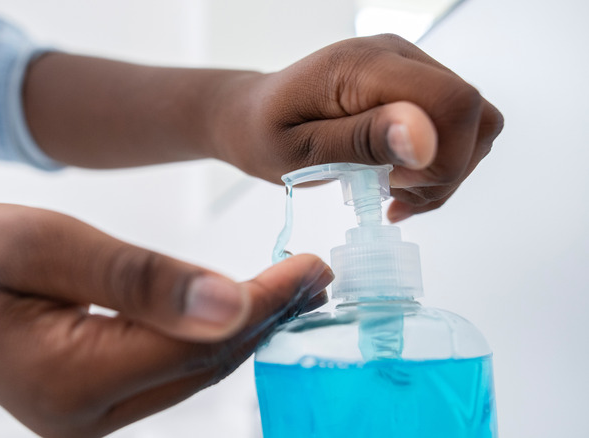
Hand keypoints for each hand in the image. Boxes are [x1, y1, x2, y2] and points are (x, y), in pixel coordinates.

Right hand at [0, 205, 330, 436]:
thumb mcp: (49, 245)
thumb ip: (139, 278)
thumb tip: (231, 301)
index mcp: (71, 380)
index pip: (195, 346)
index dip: (261, 305)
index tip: (309, 267)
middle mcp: (87, 418)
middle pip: (203, 367)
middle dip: (267, 318)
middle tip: (316, 273)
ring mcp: (91, 422)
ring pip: (193, 373)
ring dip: (247, 329)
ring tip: (294, 287)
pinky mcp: (96, 408)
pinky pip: (171, 373)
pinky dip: (210, 338)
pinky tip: (239, 308)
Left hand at [213, 34, 503, 221]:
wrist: (255, 116)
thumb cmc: (266, 135)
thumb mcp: (301, 152)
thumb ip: (362, 140)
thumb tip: (424, 137)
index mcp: (365, 66)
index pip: (453, 102)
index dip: (445, 157)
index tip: (396, 187)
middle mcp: (397, 55)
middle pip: (473, 115)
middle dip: (444, 172)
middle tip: (390, 195)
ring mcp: (410, 67)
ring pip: (473, 125)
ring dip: (442, 173)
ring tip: (390, 192)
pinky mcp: (413, 86)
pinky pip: (455, 129)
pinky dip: (437, 167)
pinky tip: (398, 185)